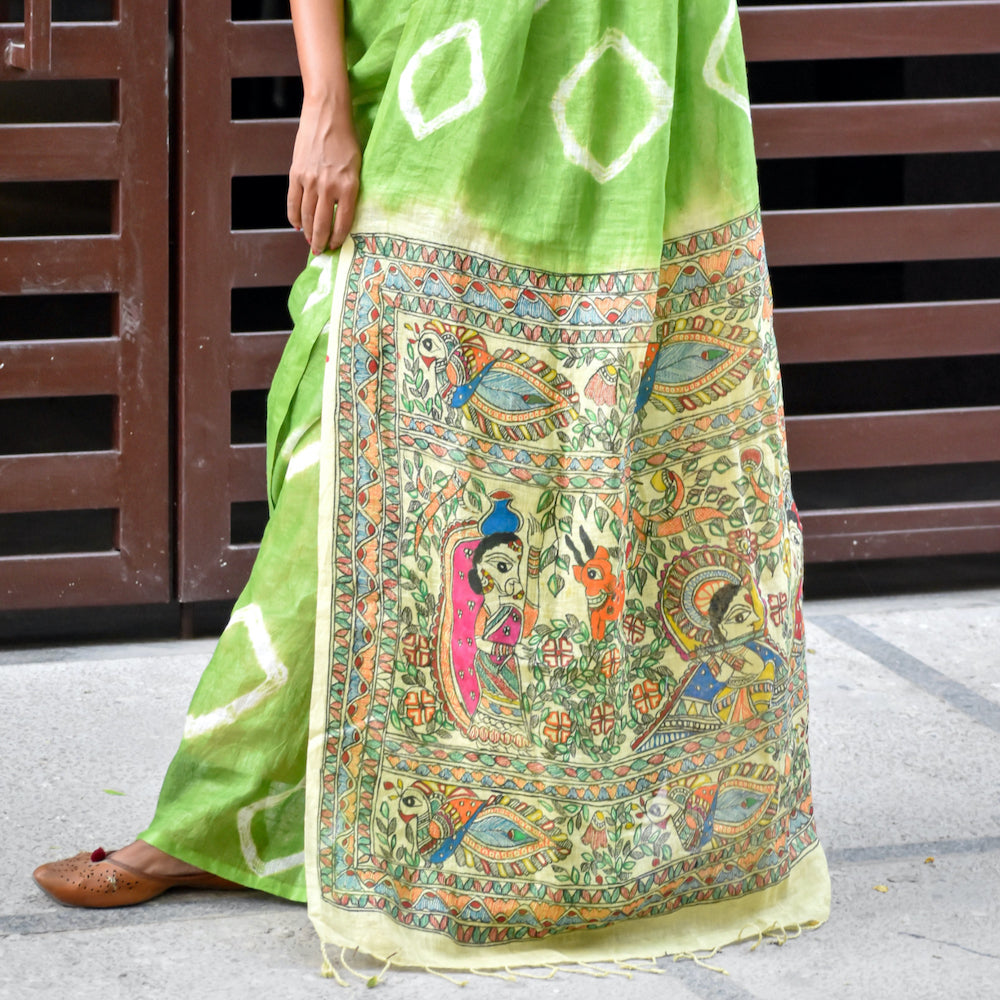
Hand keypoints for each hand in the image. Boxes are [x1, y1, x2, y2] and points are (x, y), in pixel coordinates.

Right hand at [286, 97, 359, 255]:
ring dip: (307, 232)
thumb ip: (351, 190)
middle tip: (320, 252)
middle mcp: (329, 187)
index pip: (343, 223)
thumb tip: (344, 213)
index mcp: (349, 186)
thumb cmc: (346, 139)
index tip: (336, 247)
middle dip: (321, 242)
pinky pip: (293, 202)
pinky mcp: (296, 174)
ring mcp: (310, 181)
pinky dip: (294, 216)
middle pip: (322, 224)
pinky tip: (297, 225)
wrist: (327, 114)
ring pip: (306, 216)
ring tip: (310, 241)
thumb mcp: (357, 167)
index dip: (339, 238)